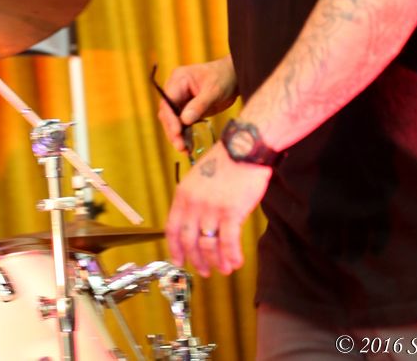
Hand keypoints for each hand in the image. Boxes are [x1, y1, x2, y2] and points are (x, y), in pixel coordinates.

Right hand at [157, 56, 237, 151]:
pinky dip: (185, 135)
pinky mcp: (188, 110)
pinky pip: (183, 124)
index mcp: (179, 80)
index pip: (168, 101)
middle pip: (168, 113)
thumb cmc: (224, 77)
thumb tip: (185, 120)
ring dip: (178, 136)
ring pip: (174, 121)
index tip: (177, 131)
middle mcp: (176, 90)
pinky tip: (188, 146)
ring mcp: (181, 101)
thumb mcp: (214, 90)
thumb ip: (199, 104)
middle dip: (173, 130)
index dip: (170, 117)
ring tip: (184, 150)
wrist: (234, 77)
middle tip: (180, 146)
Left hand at [165, 140, 271, 275]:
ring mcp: (212, 209)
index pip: (172, 229)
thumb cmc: (226, 159)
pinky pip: (228, 242)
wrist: (245, 146)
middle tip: (204, 270)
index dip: (175, 249)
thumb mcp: (199, 176)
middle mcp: (194, 203)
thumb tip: (197, 224)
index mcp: (183, 193)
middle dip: (197, 260)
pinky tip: (236, 262)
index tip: (179, 261)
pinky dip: (232, 256)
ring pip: (208, 245)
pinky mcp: (231, 212)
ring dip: (216, 262)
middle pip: (189, 241)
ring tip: (224, 268)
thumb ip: (195, 199)